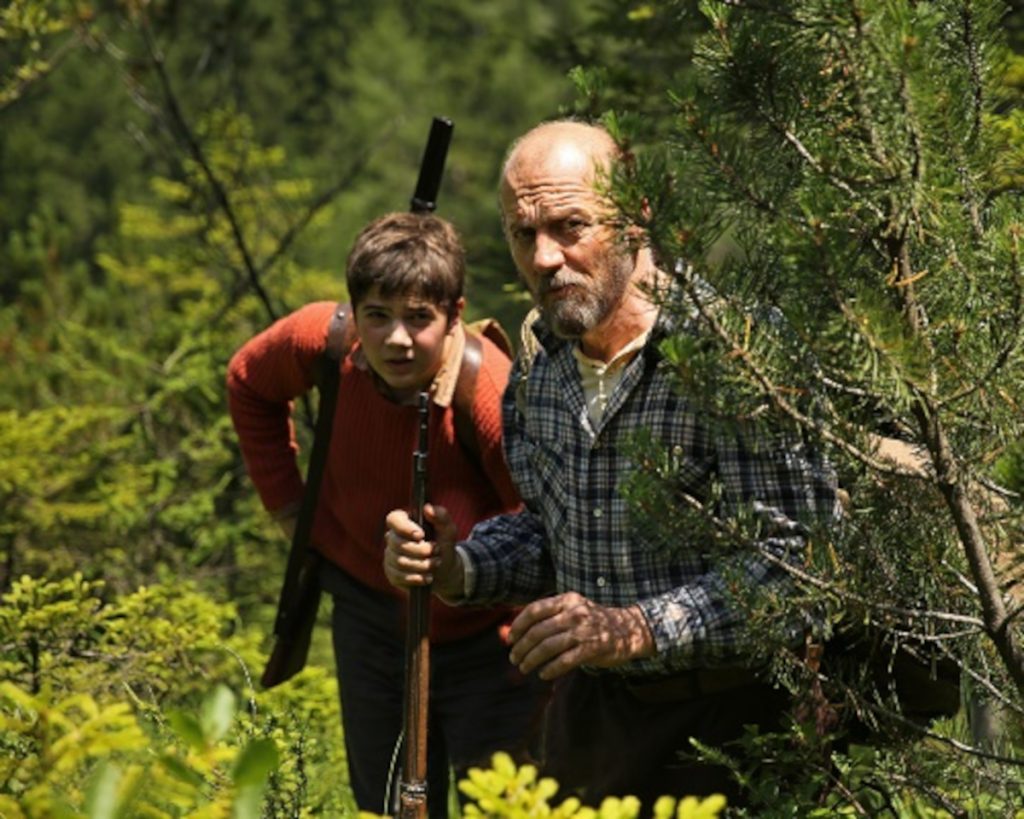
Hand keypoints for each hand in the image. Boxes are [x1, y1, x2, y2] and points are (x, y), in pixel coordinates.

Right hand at [383, 504, 464, 601]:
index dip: (404, 527)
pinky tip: (428, 577)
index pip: (393, 519)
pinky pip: (399, 577)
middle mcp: (393, 538)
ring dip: (422, 564)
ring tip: (436, 563)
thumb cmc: (444, 543)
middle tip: (436, 550)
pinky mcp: (392, 574)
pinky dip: (416, 578)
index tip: (421, 535)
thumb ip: (441, 516)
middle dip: (420, 550)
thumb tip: (428, 508)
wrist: (445, 568)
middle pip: (397, 543)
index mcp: (404, 522)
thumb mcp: (448, 529)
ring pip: (400, 562)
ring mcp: (390, 556)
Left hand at [506, 592, 654, 679]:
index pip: (534, 610)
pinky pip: (564, 661)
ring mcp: (583, 631)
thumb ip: (549, 616)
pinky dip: (550, 669)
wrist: (629, 629)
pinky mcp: (592, 649)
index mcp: (566, 600)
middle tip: (514, 658)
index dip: (518, 625)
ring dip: (531, 660)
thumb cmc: (593, 621)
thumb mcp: (573, 608)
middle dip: (521, 647)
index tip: (510, 639)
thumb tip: (516, 631)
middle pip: (538, 631)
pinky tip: (543, 674)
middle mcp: (574, 613)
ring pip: (548, 647)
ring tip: (524, 668)